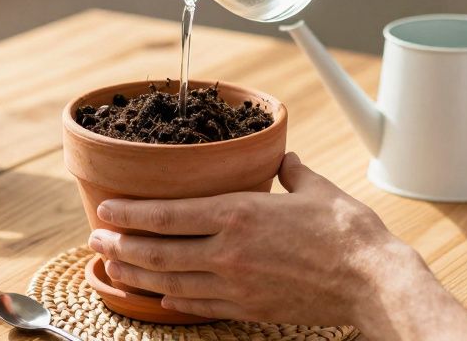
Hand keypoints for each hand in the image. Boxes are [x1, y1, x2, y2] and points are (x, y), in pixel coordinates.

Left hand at [88, 154, 466, 337]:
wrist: (370, 280)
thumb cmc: (346, 232)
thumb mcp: (314, 188)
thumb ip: (290, 171)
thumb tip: (283, 157)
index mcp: (238, 213)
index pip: (167, 214)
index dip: (130, 214)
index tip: (106, 210)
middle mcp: (228, 251)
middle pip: (158, 251)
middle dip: (121, 245)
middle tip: (96, 239)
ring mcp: (235, 284)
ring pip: (170, 282)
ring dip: (136, 274)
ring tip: (113, 266)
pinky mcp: (248, 308)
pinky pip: (199, 304)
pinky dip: (173, 299)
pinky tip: (159, 294)